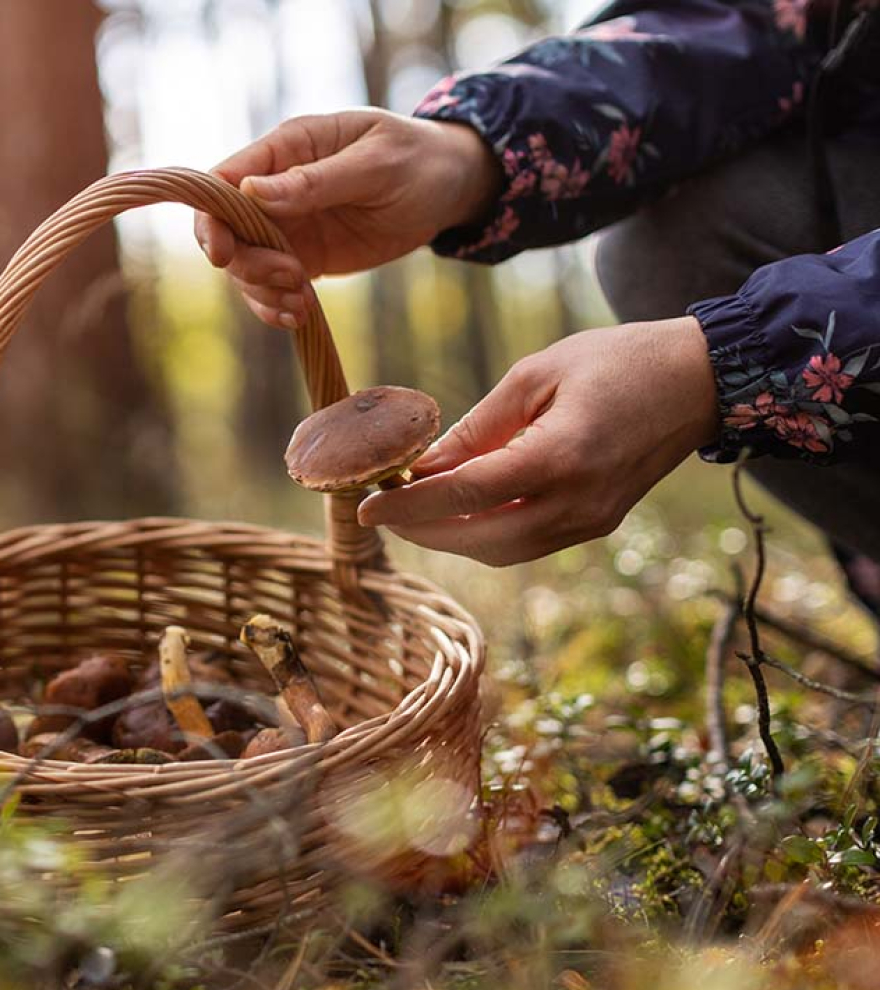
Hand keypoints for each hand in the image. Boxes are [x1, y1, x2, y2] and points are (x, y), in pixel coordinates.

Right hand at [194, 109, 500, 328]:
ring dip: (263, 290)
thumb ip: (315, 179)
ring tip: (302, 303)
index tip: (224, 255)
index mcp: (287, 148)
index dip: (212, 218)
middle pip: (225, 230)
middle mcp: (274, 187)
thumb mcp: (376, 164)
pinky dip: (275, 306)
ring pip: (244, 265)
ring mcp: (286, 225)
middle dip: (244, 263)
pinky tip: (301, 316)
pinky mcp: (302, 257)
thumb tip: (250, 192)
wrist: (450, 188)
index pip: (223, 180)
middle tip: (290, 278)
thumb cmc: (417, 160)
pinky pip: (269, 286)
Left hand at [355, 318, 719, 566]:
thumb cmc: (617, 360)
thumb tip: (422, 466)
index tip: (367, 505)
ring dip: (451, 538)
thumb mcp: (535, 375)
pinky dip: (486, 533)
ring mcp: (592, 520)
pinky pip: (528, 542)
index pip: (465, 495)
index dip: (409, 505)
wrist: (701, 379)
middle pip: (480, 539)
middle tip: (382, 509)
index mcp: (560, 456)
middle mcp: (578, 502)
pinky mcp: (598, 524)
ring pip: (503, 550)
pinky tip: (458, 511)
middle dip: (422, 530)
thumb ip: (477, 427)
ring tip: (412, 511)